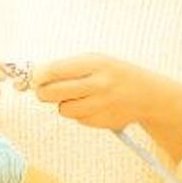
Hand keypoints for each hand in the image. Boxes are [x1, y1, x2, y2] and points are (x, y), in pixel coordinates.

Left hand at [31, 53, 181, 131]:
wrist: (146, 94)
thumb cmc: (114, 73)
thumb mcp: (97, 61)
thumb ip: (69, 67)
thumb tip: (37, 77)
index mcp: (96, 64)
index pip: (56, 70)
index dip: (40, 75)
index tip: (35, 77)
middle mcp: (99, 84)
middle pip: (54, 92)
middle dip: (43, 92)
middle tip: (43, 91)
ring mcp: (101, 105)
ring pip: (64, 109)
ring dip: (64, 104)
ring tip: (76, 96)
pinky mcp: (102, 121)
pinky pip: (78, 119)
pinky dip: (79, 113)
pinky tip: (92, 105)